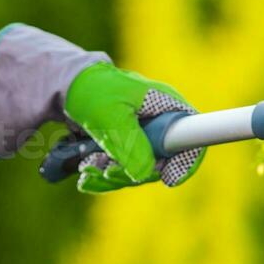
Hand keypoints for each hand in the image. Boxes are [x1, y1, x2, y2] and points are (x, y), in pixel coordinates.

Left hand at [63, 63, 204, 192]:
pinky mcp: (128, 146)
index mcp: (166, 107)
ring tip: (87, 169)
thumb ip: (130, 144)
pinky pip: (123, 169)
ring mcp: (145, 136)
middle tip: (106, 172)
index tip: (168, 178)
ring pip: (140, 170)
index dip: (186, 161)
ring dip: (112, 176)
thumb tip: (144, 175)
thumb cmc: (93, 91)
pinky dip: (104, 176)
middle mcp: (160, 123)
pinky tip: (86, 175)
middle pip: (163, 162)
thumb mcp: (111, 116)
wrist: (70, 85)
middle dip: (134, 173)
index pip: (193, 136)